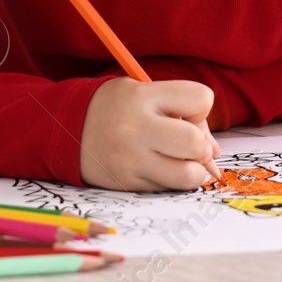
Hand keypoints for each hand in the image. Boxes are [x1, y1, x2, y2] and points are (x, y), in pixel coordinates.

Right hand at [80, 77, 221, 190]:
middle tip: (189, 146)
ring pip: (187, 176)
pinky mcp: (127, 184)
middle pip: (197, 144)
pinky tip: (157, 168)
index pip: (200, 99)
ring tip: (179, 162)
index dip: (200, 108)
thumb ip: (180, 112)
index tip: (185, 113)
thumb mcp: (142, 93)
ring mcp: (131, 160)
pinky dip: (170, 181)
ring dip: (192, 171)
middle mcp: (137, 128)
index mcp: (143, 96)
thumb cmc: (115, 108)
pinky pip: (167, 189)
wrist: (67, 129)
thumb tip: (215, 152)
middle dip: (201, 147)